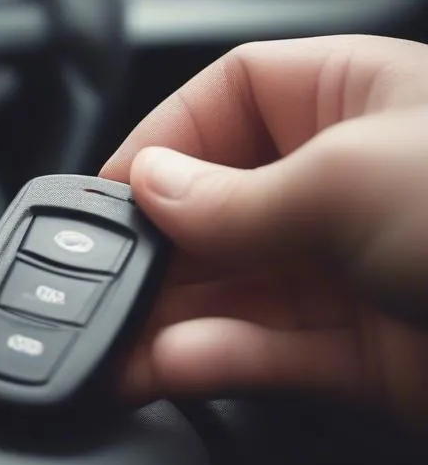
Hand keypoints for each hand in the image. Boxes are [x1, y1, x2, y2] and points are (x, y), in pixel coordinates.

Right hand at [100, 35, 427, 429]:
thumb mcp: (354, 179)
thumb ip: (235, 194)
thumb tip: (149, 185)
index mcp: (352, 99)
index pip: (226, 100)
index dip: (162, 139)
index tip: (109, 191)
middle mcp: (346, 179)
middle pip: (218, 202)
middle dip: (157, 245)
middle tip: (97, 283)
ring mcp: (355, 268)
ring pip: (236, 285)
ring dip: (173, 316)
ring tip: (114, 346)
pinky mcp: (367, 351)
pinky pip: (271, 348)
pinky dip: (221, 358)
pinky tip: (175, 365)